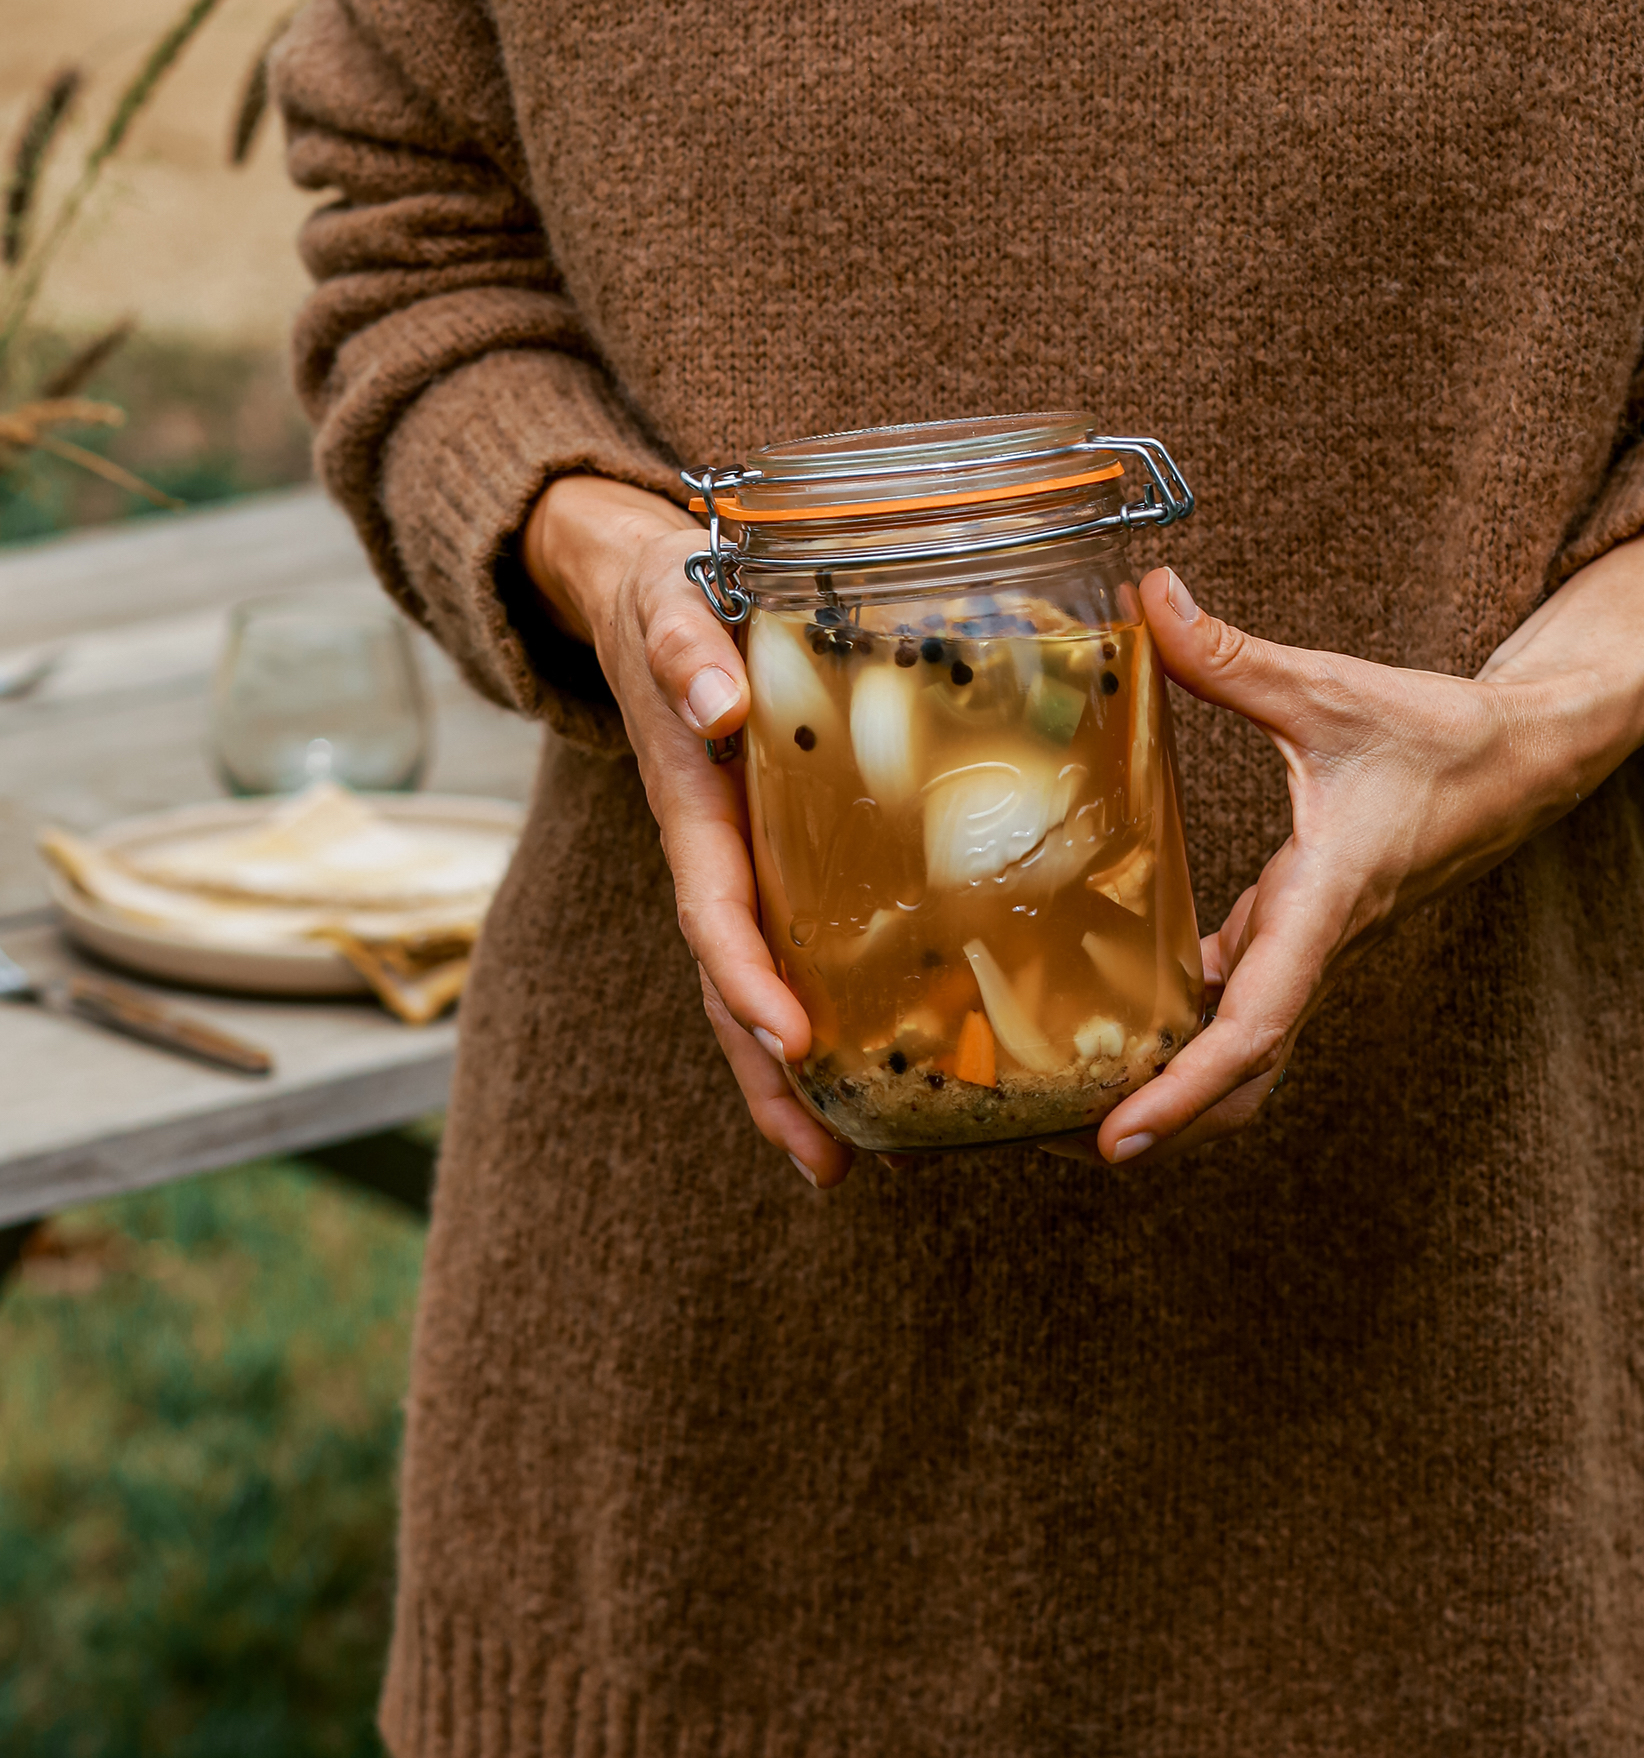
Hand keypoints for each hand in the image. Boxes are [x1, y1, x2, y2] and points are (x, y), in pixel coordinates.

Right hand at [523, 473, 854, 1188]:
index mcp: (694, 807)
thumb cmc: (667, 598)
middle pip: (733, 989)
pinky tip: (884, 1070)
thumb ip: (687, 648)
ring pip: (765, 985)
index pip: (714, 910)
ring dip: (797, 1079)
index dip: (746, 979)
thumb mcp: (669, 604)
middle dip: (772, 1080)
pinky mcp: (780, 859)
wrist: (645, 592)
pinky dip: (831, 1016)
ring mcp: (745, 866)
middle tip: (826, 1165)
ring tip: (850, 1162)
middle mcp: (717, 855)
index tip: (789, 1041)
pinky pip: (800, 948)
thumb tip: (722, 702)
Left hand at [1061, 513, 1643, 1168]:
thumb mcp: (1331, 688)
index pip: (1255, 1023)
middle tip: (1072, 1147)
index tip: (1122, 1139)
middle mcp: (1318, 941)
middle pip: (1244, 1069)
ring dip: (1179, 1084)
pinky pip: (1247, 1001)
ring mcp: (1312, 943)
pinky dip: (1192, 1029)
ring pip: (1248, 1044)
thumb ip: (1230, 655)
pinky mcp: (1306, 928)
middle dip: (1170, 1118)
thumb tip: (1149, 597)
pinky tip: (1127, 1019)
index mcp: (1327, 901)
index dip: (1185, 1089)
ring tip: (1080, 1102)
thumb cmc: (1443, 733)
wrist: (1530, 758)